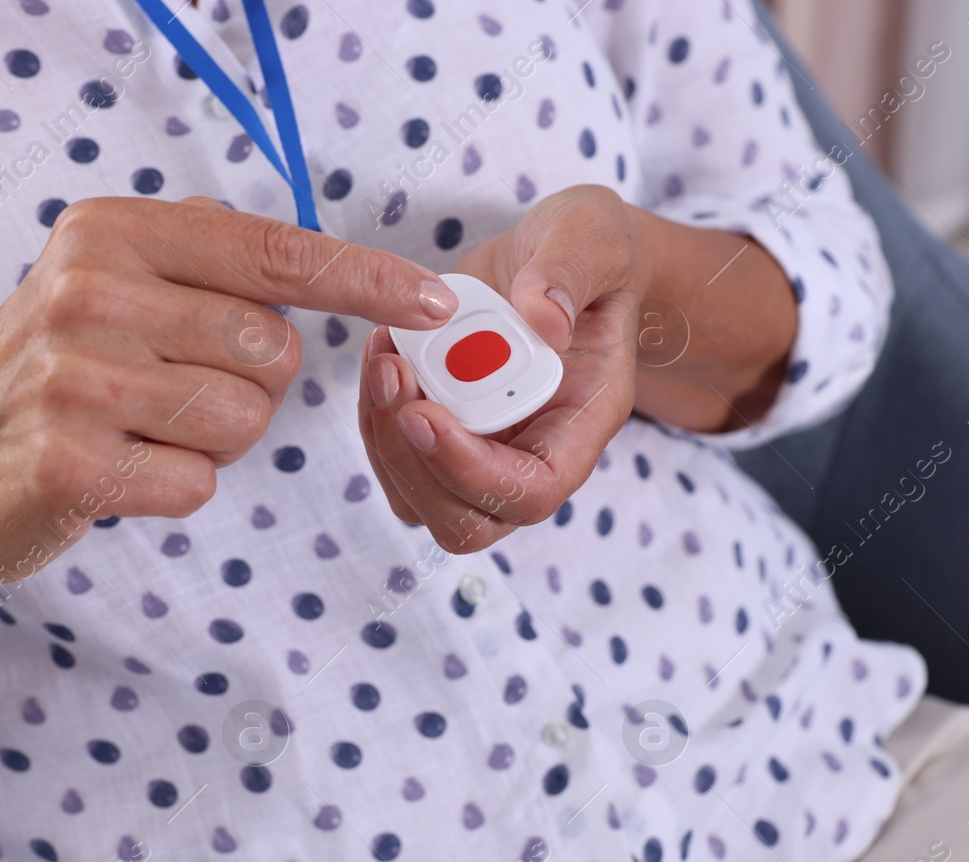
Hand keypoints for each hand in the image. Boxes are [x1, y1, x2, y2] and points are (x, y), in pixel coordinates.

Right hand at [0, 196, 458, 587]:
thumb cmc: (53, 379)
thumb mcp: (107, 287)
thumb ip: (203, 264)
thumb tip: (324, 262)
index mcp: (111, 233)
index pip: (273, 251)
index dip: (364, 278)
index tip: (432, 301)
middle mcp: (88, 290)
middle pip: (270, 349)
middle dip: (248, 385)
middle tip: (168, 392)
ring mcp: (73, 376)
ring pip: (243, 420)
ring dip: (212, 442)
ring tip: (138, 431)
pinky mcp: (67, 460)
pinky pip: (197, 481)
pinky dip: (173, 487)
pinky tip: (116, 473)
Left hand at [356, 184, 795, 553]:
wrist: (563, 261)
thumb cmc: (588, 255)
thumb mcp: (593, 236)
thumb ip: (571, 270)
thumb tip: (543, 319)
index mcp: (584, 421)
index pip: (533, 492)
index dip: (473, 471)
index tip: (426, 412)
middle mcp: (534, 454)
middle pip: (466, 519)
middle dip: (413, 459)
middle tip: (392, 373)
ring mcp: (486, 451)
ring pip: (419, 499)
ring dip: (384, 435)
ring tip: (384, 351)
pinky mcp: (445, 432)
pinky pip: (395, 457)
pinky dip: (375, 411)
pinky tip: (383, 348)